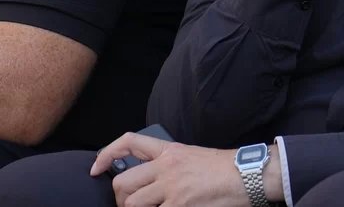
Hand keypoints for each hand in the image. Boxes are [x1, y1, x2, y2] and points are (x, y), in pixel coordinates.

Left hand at [90, 133, 245, 206]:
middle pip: (123, 182)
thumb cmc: (224, 168)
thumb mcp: (192, 156)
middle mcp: (167, 167)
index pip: (130, 143)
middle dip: (119, 199)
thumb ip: (169, 165)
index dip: (106, 154)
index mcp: (170, 151)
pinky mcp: (181, 206)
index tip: (96, 168)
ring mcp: (172, 188)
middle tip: (128, 206)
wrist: (248, 175)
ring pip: (133, 204)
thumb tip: (148, 180)